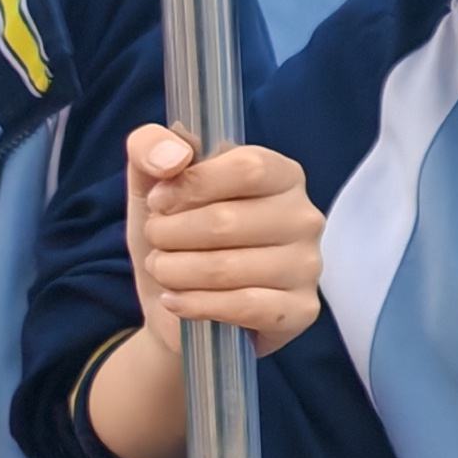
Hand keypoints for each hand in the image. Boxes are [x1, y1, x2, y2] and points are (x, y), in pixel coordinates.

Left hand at [126, 125, 320, 354]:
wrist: (177, 303)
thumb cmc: (175, 236)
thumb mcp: (150, 183)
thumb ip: (150, 148)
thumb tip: (173, 156)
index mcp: (281, 175)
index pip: (248, 168)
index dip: (192, 184)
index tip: (158, 201)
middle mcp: (303, 218)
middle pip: (228, 221)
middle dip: (171, 234)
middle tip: (156, 241)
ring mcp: (307, 266)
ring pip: (228, 268)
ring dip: (176, 272)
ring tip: (163, 270)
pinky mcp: (300, 309)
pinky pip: (244, 307)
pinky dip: (196, 305)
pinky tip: (176, 301)